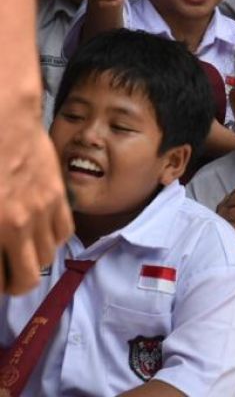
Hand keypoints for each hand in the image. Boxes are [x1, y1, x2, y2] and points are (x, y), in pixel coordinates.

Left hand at [0, 125, 71, 293]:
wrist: (4, 115)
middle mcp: (19, 225)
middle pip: (26, 280)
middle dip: (11, 284)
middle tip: (2, 274)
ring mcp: (42, 210)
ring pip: (47, 258)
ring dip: (31, 260)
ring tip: (16, 251)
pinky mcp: (57, 194)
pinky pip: (64, 231)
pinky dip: (51, 238)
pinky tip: (35, 230)